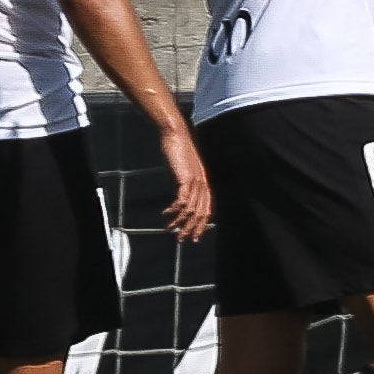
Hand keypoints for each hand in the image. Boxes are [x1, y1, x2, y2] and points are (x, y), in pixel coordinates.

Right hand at [152, 125, 214, 240]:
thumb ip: (184, 183)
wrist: (176, 134)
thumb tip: (180, 197)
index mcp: (204, 182)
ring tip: (170, 229)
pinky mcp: (185, 178)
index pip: (207, 208)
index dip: (202, 224)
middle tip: (183, 239)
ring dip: (180, 222)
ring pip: (191, 209)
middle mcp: (203, 183)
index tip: (195, 236)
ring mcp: (195, 181)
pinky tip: (166, 214)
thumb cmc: (178, 150)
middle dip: (192, 228)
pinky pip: (182, 200)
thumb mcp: (183, 170)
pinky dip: (174, 210)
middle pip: (201, 212)